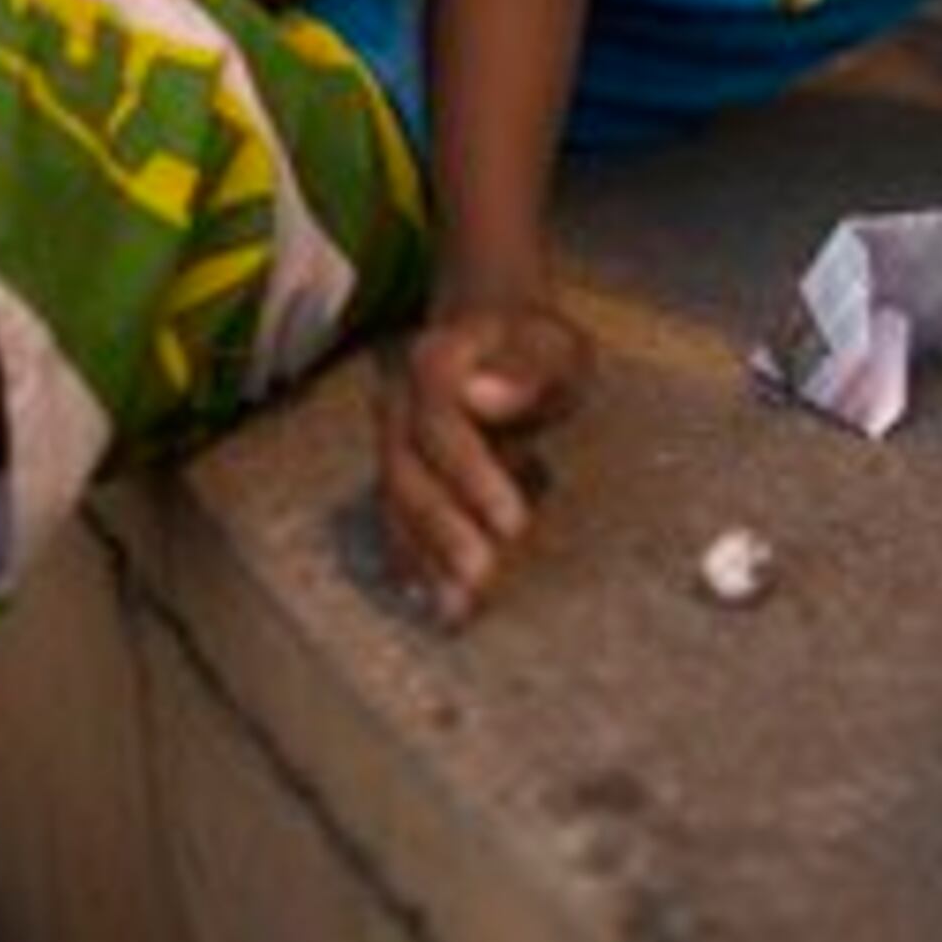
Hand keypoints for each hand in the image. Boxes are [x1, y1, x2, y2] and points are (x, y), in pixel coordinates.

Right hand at [374, 297, 590, 628]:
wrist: (496, 333)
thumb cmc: (537, 347)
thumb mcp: (551, 345)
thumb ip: (523, 369)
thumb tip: (479, 395)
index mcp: (436, 361)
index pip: (441, 421)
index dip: (470, 474)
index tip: (513, 523)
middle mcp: (399, 401)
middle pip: (408, 469)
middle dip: (443, 528)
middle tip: (482, 580)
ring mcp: (391, 438)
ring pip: (396, 501)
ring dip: (423, 556)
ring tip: (456, 609)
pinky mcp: (397, 471)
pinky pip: (395, 518)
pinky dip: (410, 560)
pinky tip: (428, 601)